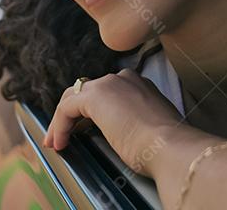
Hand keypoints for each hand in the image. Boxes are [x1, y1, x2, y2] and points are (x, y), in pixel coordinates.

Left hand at [41, 68, 183, 176]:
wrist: (170, 147)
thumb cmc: (165, 147)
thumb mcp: (150, 129)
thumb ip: (136, 123)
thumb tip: (125, 134)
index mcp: (139, 85)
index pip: (106, 93)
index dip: (90, 113)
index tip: (83, 132)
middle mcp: (123, 79)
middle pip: (86, 91)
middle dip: (72, 114)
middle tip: (64, 136)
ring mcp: (108, 85)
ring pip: (73, 97)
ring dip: (62, 121)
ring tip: (56, 142)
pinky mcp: (94, 97)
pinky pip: (66, 108)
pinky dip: (60, 126)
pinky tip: (60, 143)